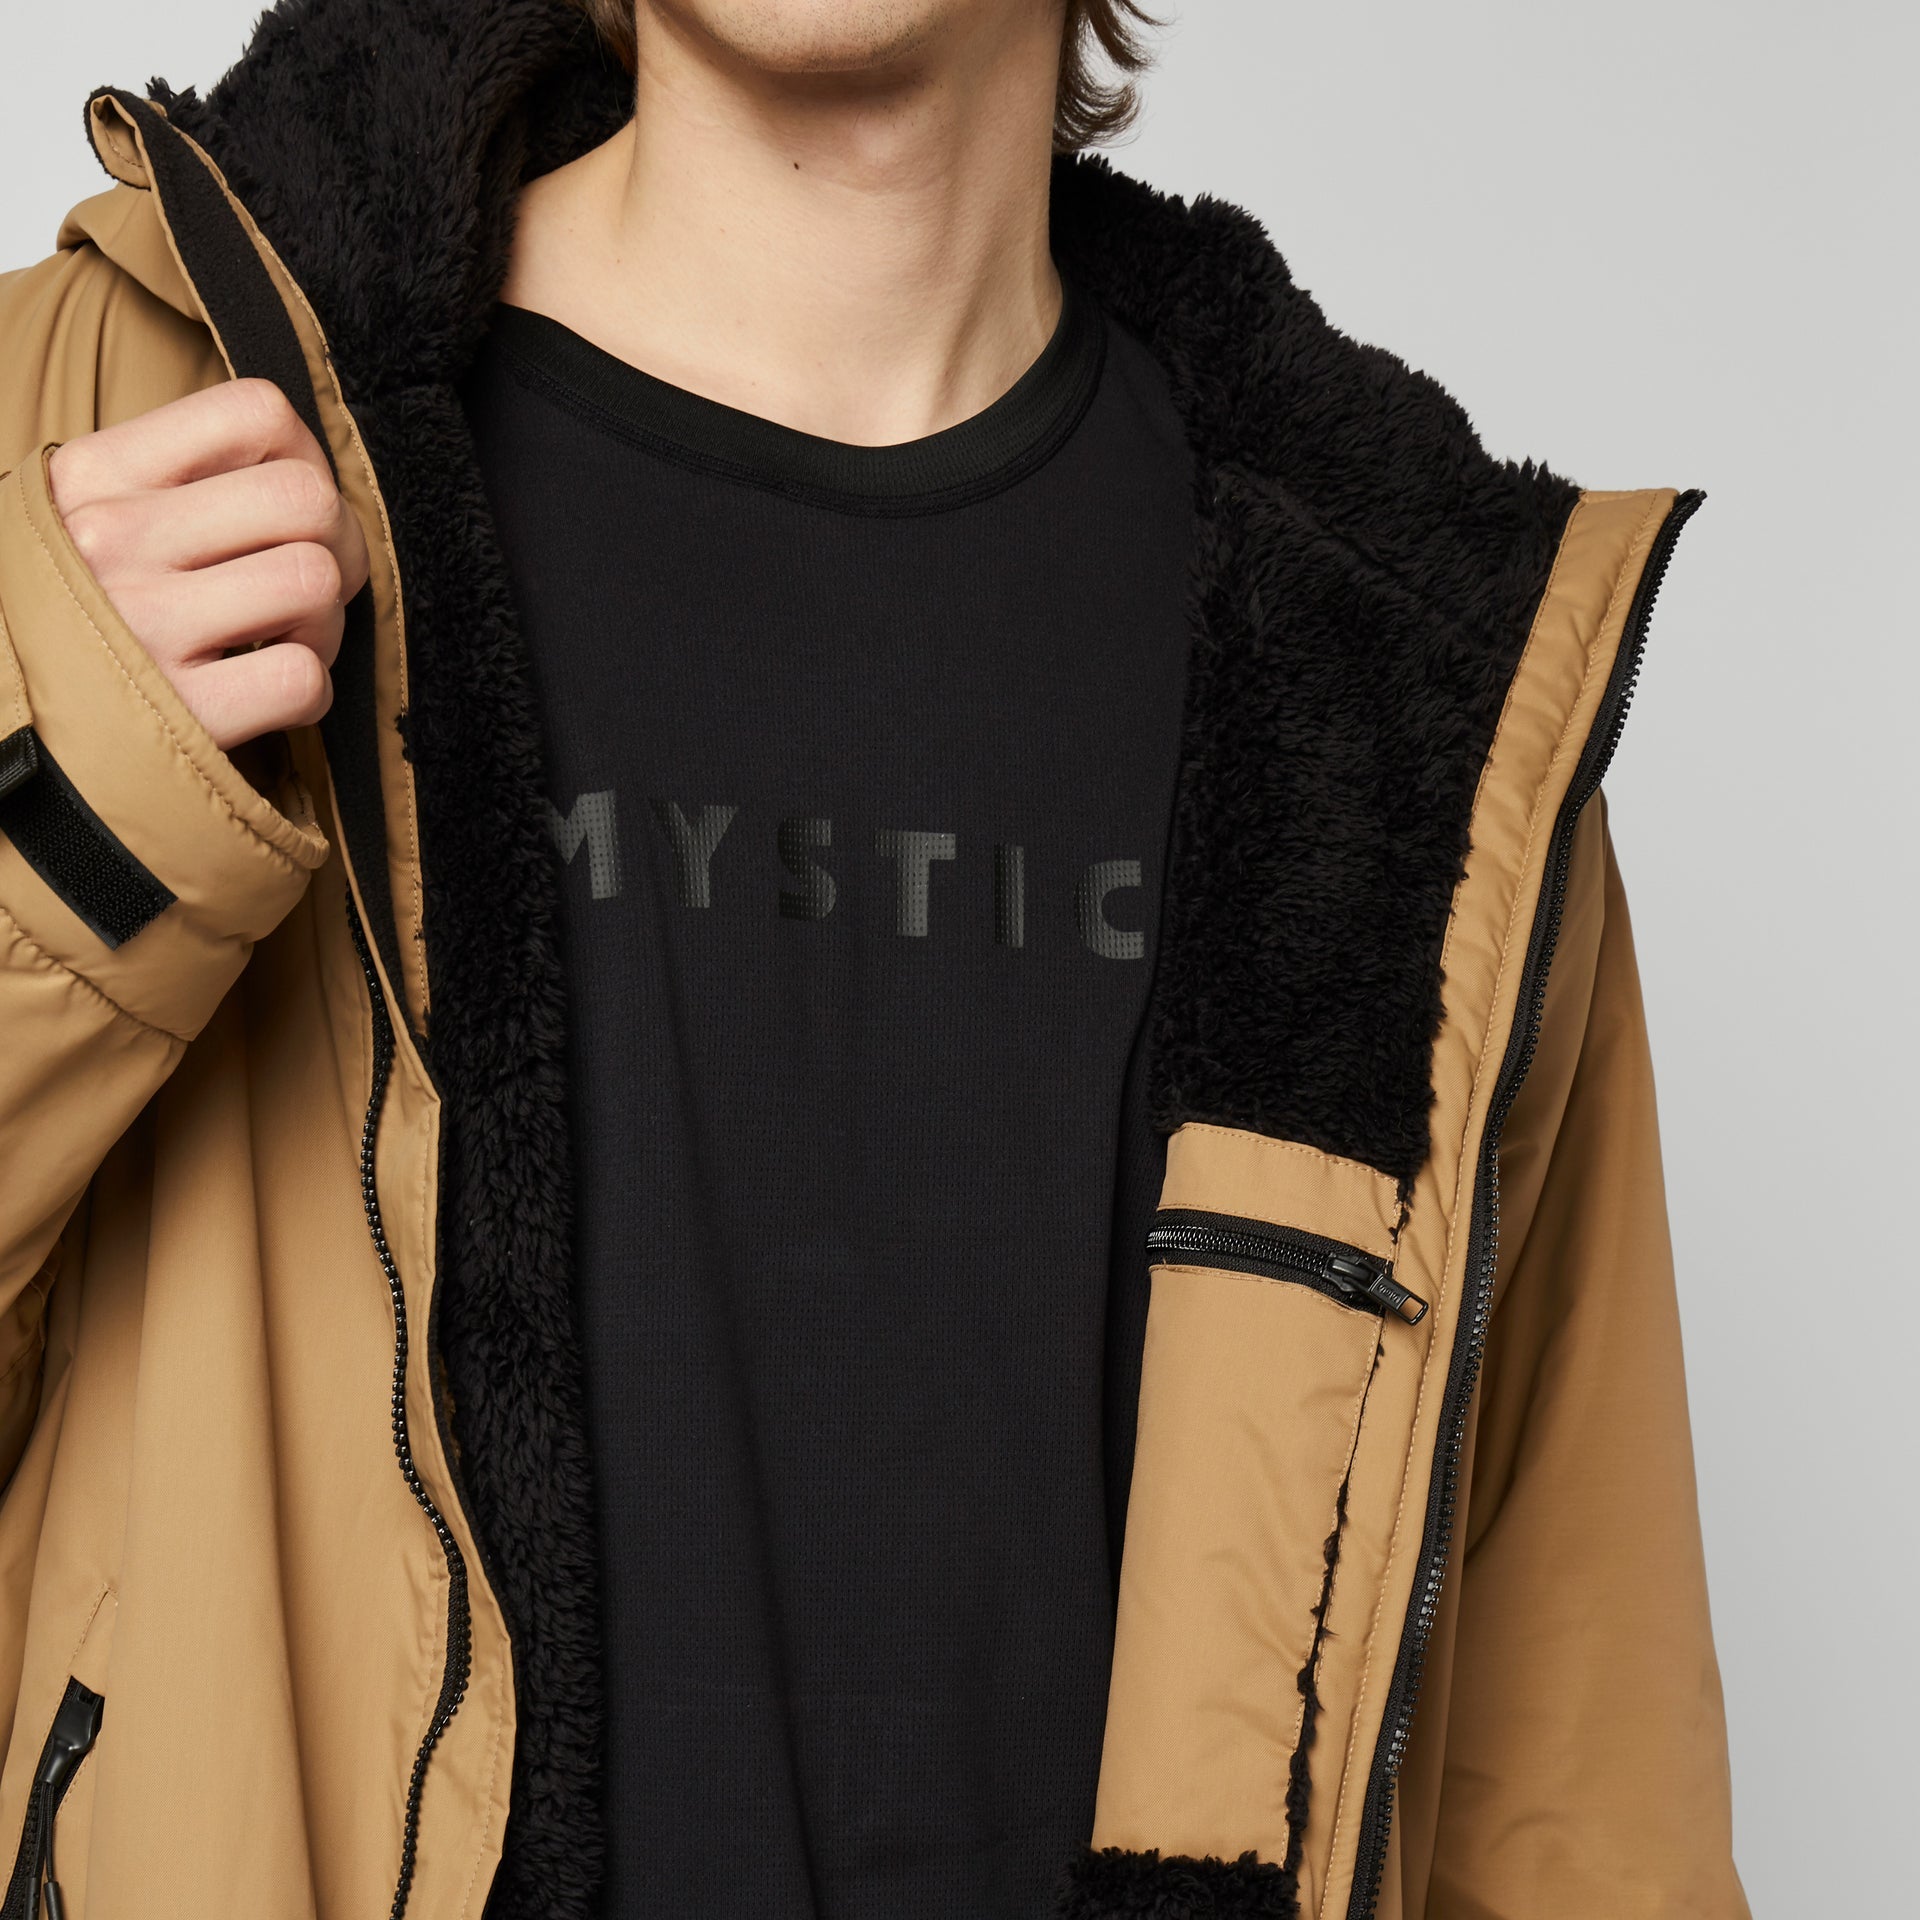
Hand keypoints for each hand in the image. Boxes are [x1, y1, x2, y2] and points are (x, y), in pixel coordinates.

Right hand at [48, 379, 370, 751]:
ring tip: (279, 642)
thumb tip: (300, 469)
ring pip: (314, 583)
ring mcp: (144, 626)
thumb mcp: (86, 517)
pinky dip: (309, 694)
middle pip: (307, 499)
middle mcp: (113, 540)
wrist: (1, 728)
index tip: (287, 508)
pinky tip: (265, 697)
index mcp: (95, 475)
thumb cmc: (72, 615)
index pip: (254, 411)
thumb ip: (175, 482)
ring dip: (324, 624)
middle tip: (309, 582)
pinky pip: (303, 679)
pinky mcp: (182, 713)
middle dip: (338, 546)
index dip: (305, 460)